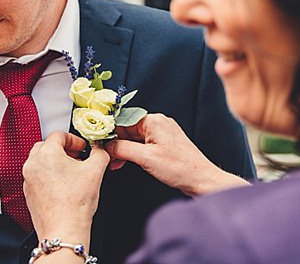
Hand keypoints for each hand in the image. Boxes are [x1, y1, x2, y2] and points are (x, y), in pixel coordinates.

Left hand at [23, 132, 109, 241]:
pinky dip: (49, 176)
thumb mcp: (96, 170)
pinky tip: (64, 186)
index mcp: (47, 154)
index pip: (59, 135)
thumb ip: (100, 153)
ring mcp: (29, 179)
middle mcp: (33, 164)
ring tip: (71, 172)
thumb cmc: (75, 203)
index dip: (75, 139)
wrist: (64, 229)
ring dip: (55, 162)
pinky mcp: (29, 193)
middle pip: (47, 146)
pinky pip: (38, 176)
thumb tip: (99, 150)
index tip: (83, 147)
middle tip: (77, 157)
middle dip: (63, 149)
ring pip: (41, 161)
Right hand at [104, 113, 249, 196]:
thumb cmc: (180, 168)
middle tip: (106, 157)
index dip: (110, 132)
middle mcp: (158, 123)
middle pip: (128, 129)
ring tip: (115, 164)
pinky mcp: (165, 144)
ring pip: (135, 138)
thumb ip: (122, 149)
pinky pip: (143, 145)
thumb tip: (107, 145)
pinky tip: (126, 163)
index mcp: (154, 121)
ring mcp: (162, 133)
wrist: (201, 179)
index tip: (99, 142)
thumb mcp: (145, 158)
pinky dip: (134, 153)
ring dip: (124, 150)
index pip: (123, 121)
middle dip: (116, 144)